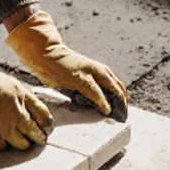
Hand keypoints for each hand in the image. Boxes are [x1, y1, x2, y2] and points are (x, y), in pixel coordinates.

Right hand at [0, 46, 51, 149]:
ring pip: (22, 144)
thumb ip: (21, 96)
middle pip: (35, 132)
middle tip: (39, 140)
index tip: (47, 128)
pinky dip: (4, 145)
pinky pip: (2, 147)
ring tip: (23, 144)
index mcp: (23, 97)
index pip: (44, 115)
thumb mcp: (9, 82)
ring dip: (24, 144)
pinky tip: (2, 142)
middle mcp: (17, 113)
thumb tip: (30, 107)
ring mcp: (4, 126)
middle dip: (39, 138)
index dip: (47, 124)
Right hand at [4, 11, 128, 115]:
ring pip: (113, 87)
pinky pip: (96, 91)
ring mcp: (91, 72)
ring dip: (118, 101)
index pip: (116, 85)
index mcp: (98, 70)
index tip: (122, 110)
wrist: (46, 55)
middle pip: (119, 87)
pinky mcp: (81, 77)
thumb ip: (84, 89)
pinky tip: (106, 109)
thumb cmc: (59, 69)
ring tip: (119, 113)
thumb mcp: (76, 80)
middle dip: (123, 101)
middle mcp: (98, 69)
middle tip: (124, 115)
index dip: (121, 98)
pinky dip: (102, 101)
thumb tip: (90, 104)